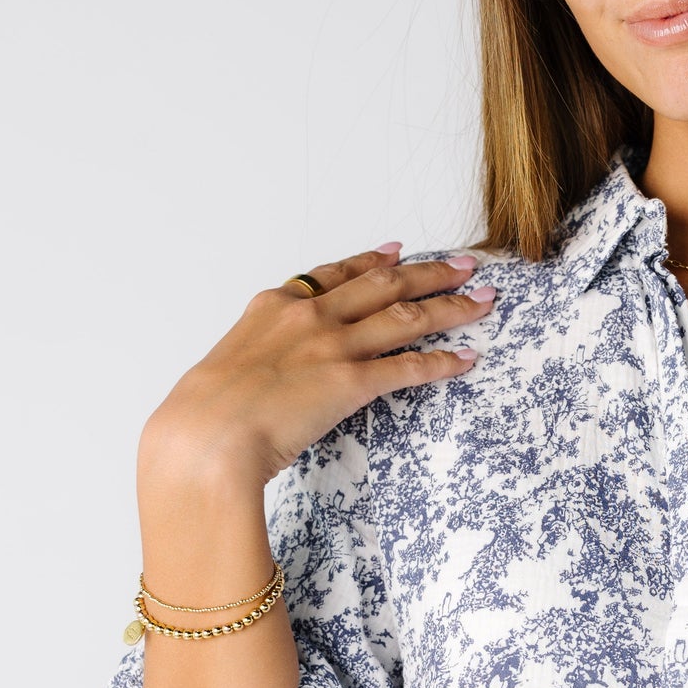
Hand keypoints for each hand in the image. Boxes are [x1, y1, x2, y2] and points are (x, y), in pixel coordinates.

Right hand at [141, 242, 494, 487]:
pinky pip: (409, 367)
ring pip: (407, 316)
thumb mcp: (227, 367)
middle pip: (385, 284)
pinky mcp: (352, 382)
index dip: (372, 261)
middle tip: (464, 264)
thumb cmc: (205, 414)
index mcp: (275, 306)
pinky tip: (466, 358)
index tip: (398, 252)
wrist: (206, 435)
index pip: (335, 274)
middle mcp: (310, 316)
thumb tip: (264, 374)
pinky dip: (442, 361)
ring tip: (483, 299)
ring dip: (451, 306)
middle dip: (430, 273)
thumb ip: (258, 358)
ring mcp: (333, 346)